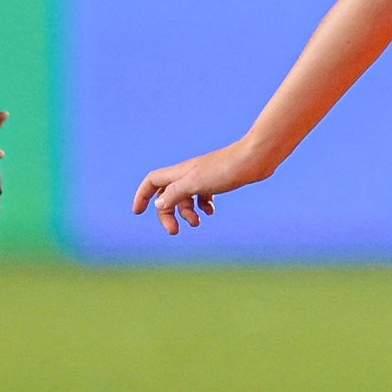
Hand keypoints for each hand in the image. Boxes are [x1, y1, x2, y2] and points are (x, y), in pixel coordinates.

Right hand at [133, 141, 268, 234]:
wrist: (253, 159)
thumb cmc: (224, 170)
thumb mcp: (194, 184)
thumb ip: (174, 194)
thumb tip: (159, 204)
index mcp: (179, 172)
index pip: (152, 181)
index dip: (142, 195)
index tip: (138, 213)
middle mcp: (188, 173)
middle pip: (168, 195)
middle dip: (168, 214)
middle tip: (175, 231)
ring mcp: (203, 177)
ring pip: (186, 198)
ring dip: (187, 213)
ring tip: (198, 223)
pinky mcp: (217, 181)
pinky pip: (202, 196)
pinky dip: (203, 206)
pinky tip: (211, 211)